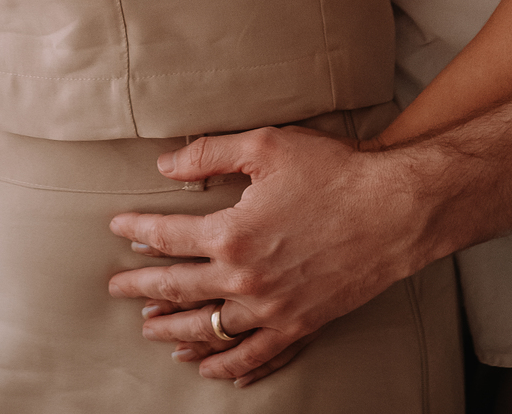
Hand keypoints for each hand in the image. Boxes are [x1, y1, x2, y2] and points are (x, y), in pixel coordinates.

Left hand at [109, 98, 511, 382]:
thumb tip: (166, 166)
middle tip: (118, 289)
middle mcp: (244, 280)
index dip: (138, 232)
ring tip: (152, 329)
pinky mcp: (299, 326)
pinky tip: (208, 365)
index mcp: (231, 232)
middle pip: (178, 290)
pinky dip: (226, 366)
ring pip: (209, 331)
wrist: (393, 209)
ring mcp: (271, 310)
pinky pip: (253, 357)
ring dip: (174, 331)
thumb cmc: (333, 171)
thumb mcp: (266, 146)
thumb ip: (209, 154)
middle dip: (142, 289)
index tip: (118, 229)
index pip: (168, 237)